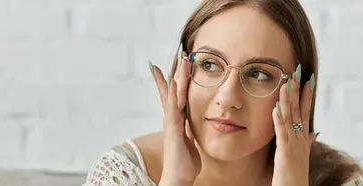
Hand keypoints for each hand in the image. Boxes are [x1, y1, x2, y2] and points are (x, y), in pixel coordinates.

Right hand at [151, 44, 198, 185]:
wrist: (178, 177)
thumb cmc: (185, 163)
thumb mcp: (190, 143)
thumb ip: (190, 132)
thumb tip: (192, 127)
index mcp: (177, 120)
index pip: (176, 94)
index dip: (177, 78)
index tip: (179, 63)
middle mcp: (171, 117)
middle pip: (173, 88)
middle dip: (176, 70)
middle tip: (180, 51)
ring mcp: (171, 122)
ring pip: (173, 93)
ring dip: (177, 75)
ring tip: (180, 58)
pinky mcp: (173, 128)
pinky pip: (173, 107)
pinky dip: (173, 93)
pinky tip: (176, 81)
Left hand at [272, 65, 318, 185]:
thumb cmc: (295, 177)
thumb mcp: (303, 156)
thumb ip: (308, 142)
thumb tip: (315, 132)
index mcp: (302, 139)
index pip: (305, 112)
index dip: (306, 95)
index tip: (308, 79)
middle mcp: (300, 139)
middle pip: (300, 110)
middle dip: (299, 90)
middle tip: (299, 72)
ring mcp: (294, 145)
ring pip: (291, 118)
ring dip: (289, 99)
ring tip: (287, 82)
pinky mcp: (285, 152)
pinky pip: (282, 133)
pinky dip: (279, 119)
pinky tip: (276, 106)